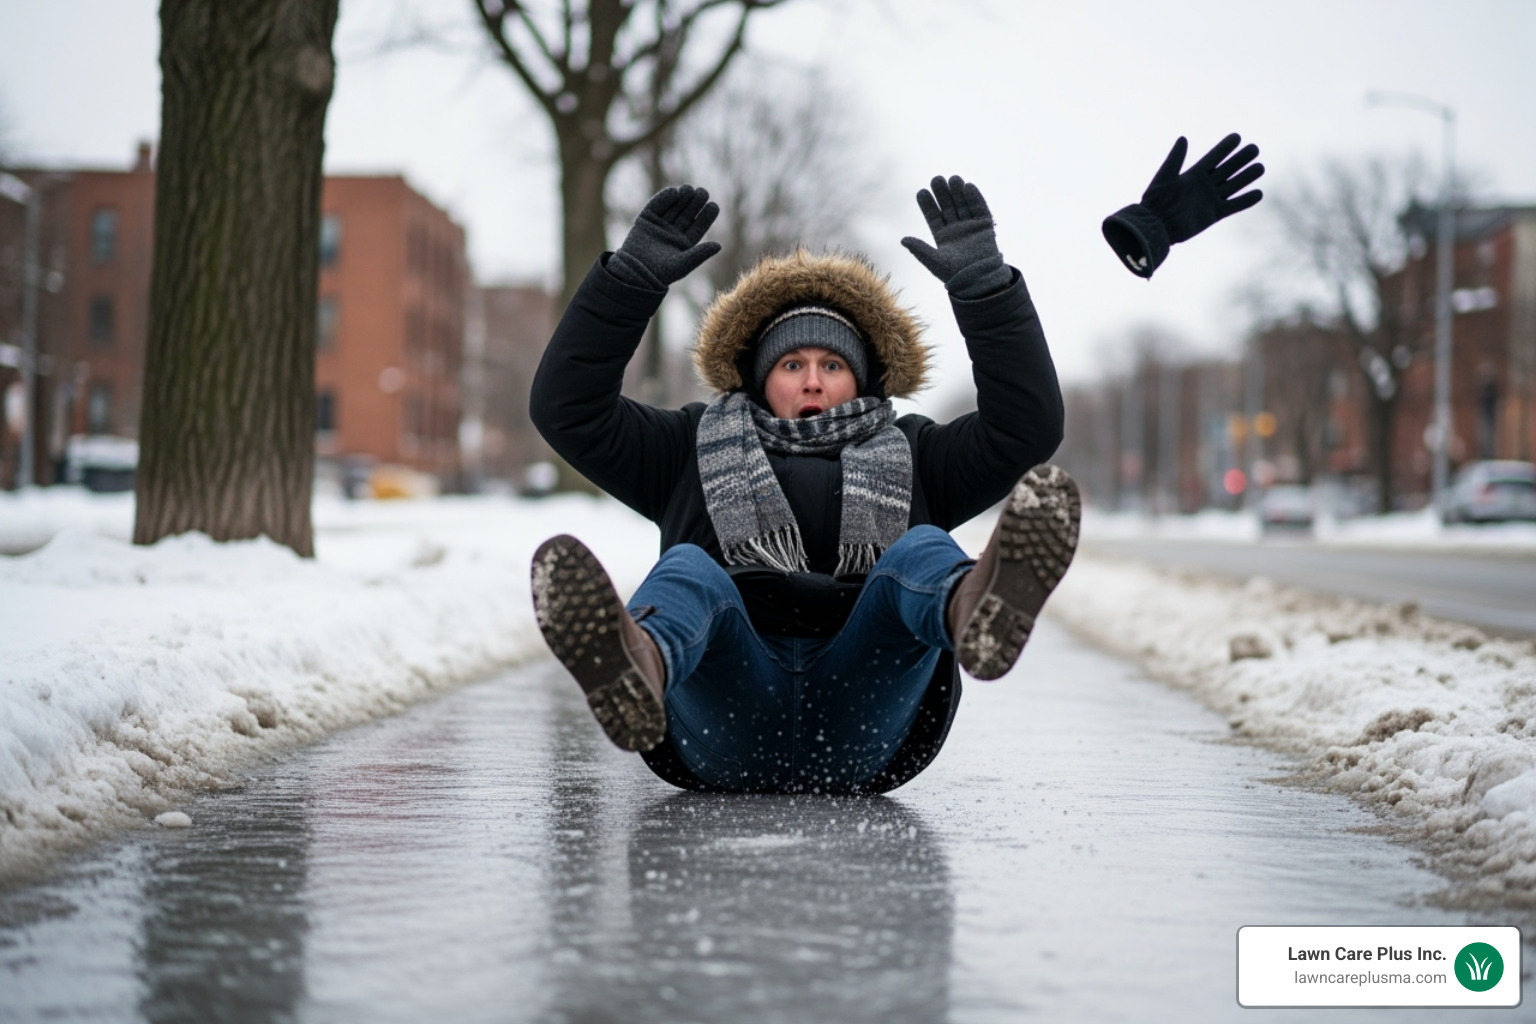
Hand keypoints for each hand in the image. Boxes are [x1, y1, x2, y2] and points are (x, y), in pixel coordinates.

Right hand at [609, 185, 721, 288]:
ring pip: (673, 208)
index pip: (698, 226)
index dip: (706, 216)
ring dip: (681, 198)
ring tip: (689, 190)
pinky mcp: (646, 219)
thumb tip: (719, 245)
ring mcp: (660, 224)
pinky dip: (664, 198)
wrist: (634, 273)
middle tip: (703, 192)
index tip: (713, 206)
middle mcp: (674, 232)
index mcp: (685, 243)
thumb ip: (700, 254)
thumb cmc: (660, 274)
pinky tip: (673, 192)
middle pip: (687, 214)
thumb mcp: (682, 264)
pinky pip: (656, 206)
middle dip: (695, 203)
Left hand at [901, 175, 1011, 299]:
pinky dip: (975, 197)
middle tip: (936, 179)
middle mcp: (956, 229)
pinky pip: (979, 209)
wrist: (978, 281)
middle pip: (948, 207)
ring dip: (958, 192)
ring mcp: (970, 226)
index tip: (922, 192)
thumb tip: (903, 239)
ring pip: (962, 205)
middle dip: (942, 194)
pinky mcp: (985, 226)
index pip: (934, 216)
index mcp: (942, 237)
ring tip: (952, 179)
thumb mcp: (934, 261)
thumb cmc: (954, 275)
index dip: (928, 204)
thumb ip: (919, 249)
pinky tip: (968, 186)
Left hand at [1142, 133, 1264, 242]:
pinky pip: (1234, 206)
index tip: (1237, 137)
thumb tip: (1183, 138)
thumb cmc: (1154, 202)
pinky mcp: (1214, 214)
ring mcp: (1211, 200)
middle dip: (1241, 159)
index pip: (1213, 158)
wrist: (1155, 226)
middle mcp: (1205, 185)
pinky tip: (1259, 193)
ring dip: (1247, 177)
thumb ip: (1175, 159)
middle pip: (1227, 169)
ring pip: (1233, 185)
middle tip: (1254, 148)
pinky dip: (1246, 200)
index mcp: (1193, 175)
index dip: (1225, 148)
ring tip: (1260, 167)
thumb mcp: (1164, 177)